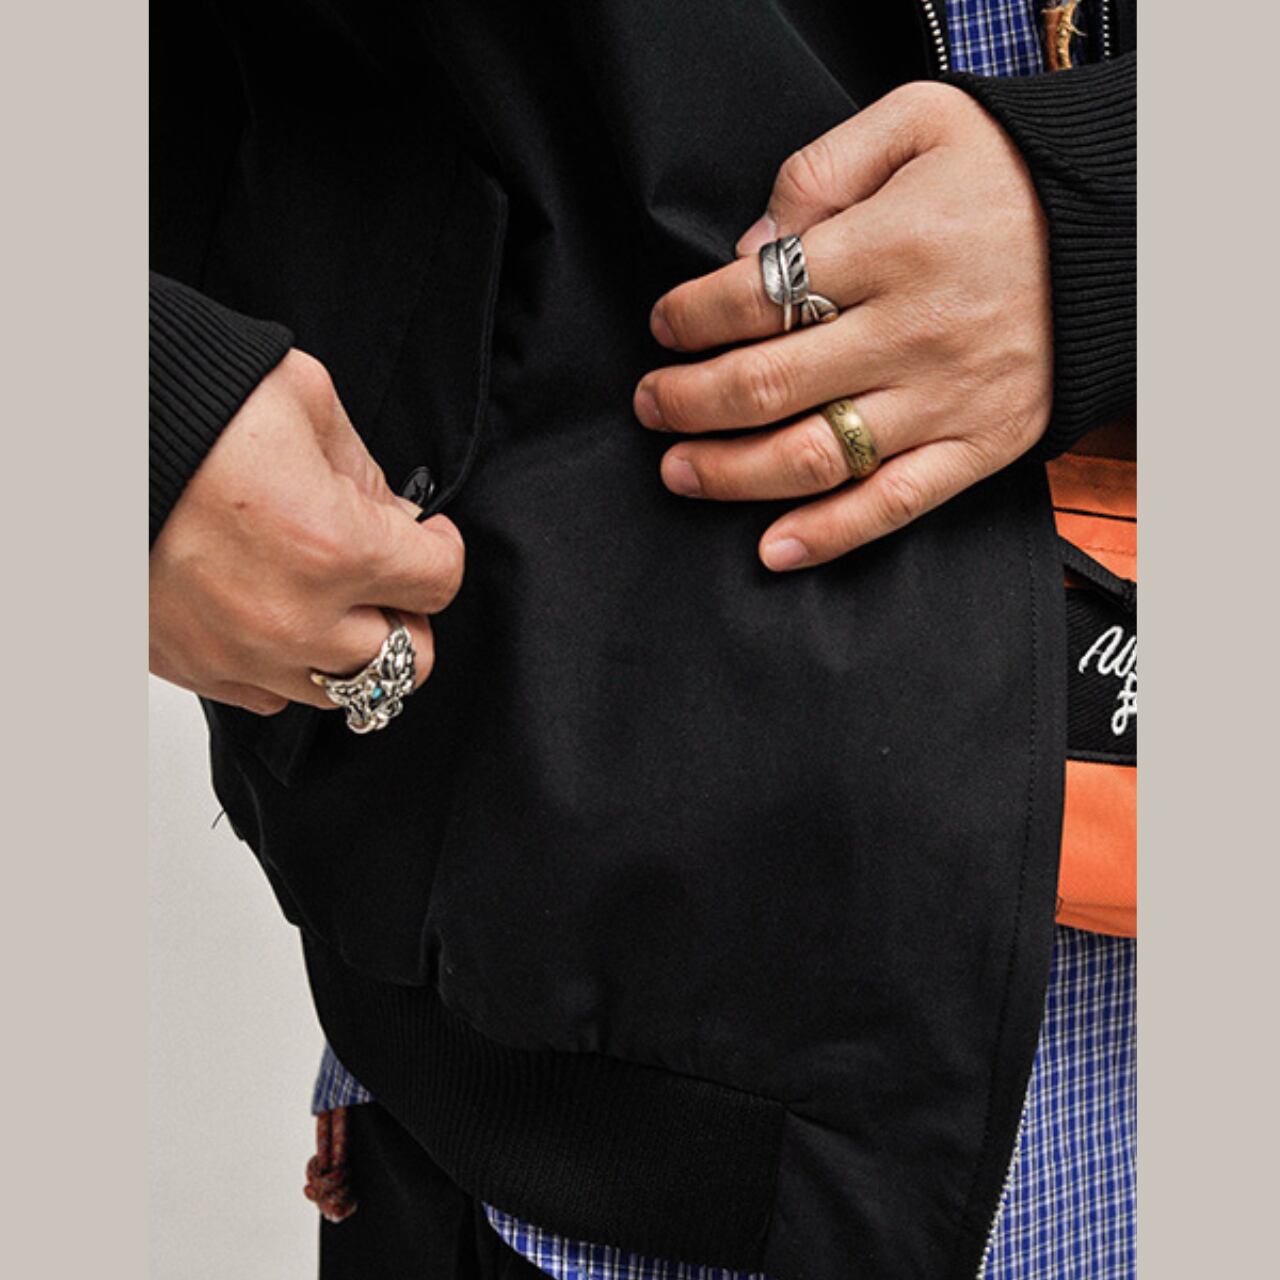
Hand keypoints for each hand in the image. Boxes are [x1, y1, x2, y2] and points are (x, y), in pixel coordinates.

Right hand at [150, 350, 464, 714]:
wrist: (92, 430)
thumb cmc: (195, 406)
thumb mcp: (308, 404)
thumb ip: (371, 476)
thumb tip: (402, 521)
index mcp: (336, 547)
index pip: (440, 584)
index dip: (441, 550)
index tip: (427, 536)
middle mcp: (294, 619)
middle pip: (407, 661)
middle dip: (409, 617)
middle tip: (389, 582)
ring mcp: (240, 653)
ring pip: (342, 688)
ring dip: (351, 647)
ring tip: (330, 599)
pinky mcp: (193, 665)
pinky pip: (270, 694)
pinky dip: (286, 663)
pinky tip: (275, 612)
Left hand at [636, 81, 1051, 569]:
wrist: (1120, 233)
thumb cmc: (1004, 178)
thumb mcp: (915, 124)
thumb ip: (819, 174)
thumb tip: (748, 252)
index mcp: (893, 246)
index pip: (758, 296)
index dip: (691, 317)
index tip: (663, 326)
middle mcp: (916, 331)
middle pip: (768, 385)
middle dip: (689, 401)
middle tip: (651, 404)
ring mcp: (948, 398)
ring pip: (816, 454)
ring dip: (731, 472)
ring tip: (679, 470)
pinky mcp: (980, 446)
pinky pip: (895, 504)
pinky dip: (830, 535)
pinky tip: (774, 549)